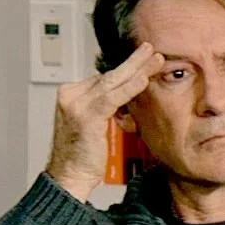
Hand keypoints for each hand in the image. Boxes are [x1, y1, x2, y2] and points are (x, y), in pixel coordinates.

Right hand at [44, 42, 162, 200]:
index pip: (104, 77)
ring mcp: (76, 104)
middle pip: (109, 75)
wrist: (70, 175)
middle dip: (133, 61)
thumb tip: (126, 96)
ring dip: (136, 69)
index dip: (127, 70)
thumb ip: (106, 107)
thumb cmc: (83, 155)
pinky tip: (143, 80)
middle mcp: (71, 95)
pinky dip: (129, 88)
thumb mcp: (95, 124)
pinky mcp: (85, 115)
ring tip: (154, 59)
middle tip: (150, 48)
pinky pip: (112, 98)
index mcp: (72, 94)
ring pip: (112, 82)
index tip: (145, 60)